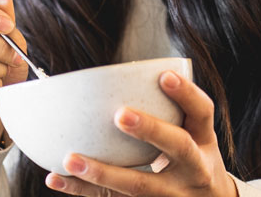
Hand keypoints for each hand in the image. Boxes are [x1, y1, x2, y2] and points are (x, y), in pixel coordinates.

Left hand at [46, 70, 237, 196]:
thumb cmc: (193, 161)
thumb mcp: (196, 136)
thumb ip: (172, 109)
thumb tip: (126, 74)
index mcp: (203, 141)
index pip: (202, 113)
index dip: (186, 94)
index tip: (165, 76)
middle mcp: (193, 168)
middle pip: (178, 147)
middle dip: (151, 130)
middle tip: (121, 115)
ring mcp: (171, 193)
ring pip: (137, 184)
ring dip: (102, 172)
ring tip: (71, 159)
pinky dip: (81, 189)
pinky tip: (56, 177)